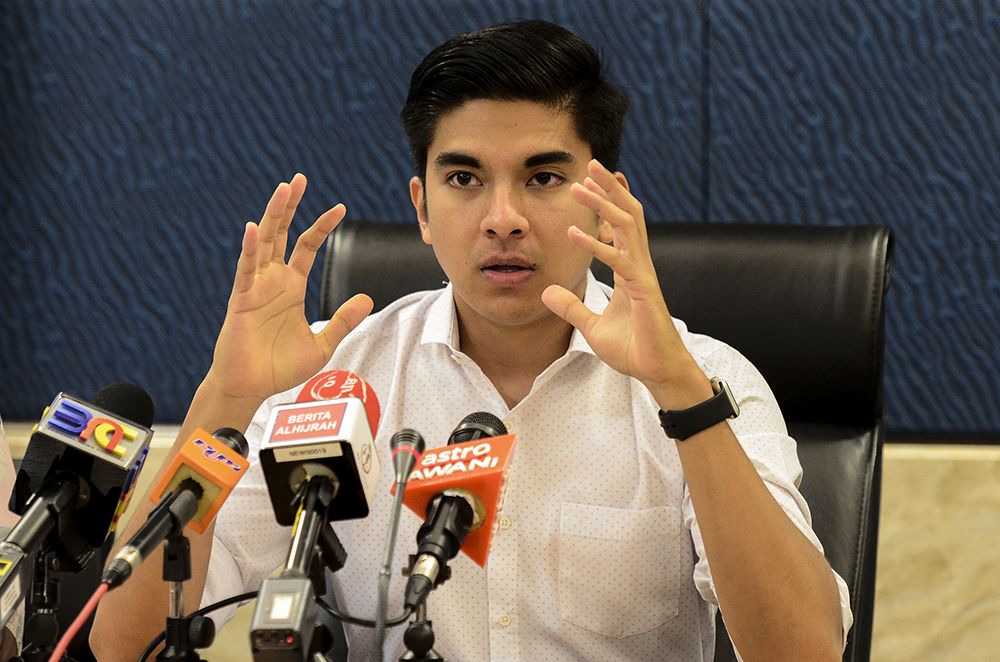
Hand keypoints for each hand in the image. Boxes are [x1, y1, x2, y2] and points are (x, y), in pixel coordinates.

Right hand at [208, 174, 372, 402]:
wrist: (251, 388)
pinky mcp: (242, 300)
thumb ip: (343, 321)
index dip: (322, 226)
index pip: (307, 247)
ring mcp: (255, 287)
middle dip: (290, 206)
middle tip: (298, 179)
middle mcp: (273, 281)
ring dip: (272, 216)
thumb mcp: (322, 344)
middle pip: (282, 234)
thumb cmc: (280, 368)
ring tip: (282, 190)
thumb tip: (368, 299)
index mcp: (291, 287)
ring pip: (264, 243)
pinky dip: (249, 250)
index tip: (340, 207)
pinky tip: (254, 229)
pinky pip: (245, 270)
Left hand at [541, 160, 701, 397]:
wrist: (657, 372)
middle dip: (609, 188)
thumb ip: (571, 308)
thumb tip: (547, 292)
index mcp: (630, 270)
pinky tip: (574, 232)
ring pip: (625, 228)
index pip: (622, 227)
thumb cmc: (633, 350)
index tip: (598, 178)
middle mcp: (639, 266)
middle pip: (627, 216)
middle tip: (591, 164)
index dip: (611, 201)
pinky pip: (618, 261)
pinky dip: (595, 245)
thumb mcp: (591, 327)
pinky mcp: (642, 291)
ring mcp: (643, 276)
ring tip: (579, 186)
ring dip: (602, 204)